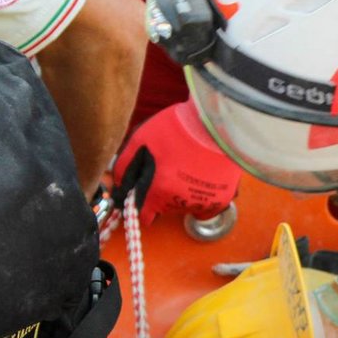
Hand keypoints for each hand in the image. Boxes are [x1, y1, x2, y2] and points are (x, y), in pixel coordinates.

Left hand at [114, 102, 240, 223]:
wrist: (217, 122)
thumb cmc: (178, 126)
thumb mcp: (140, 139)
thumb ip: (125, 166)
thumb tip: (118, 185)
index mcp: (157, 191)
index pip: (141, 216)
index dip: (138, 205)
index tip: (140, 194)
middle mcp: (179, 202)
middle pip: (163, 208)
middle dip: (160, 194)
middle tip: (166, 170)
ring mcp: (201, 202)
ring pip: (183, 204)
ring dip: (181, 192)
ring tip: (186, 166)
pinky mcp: (220, 198)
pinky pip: (205, 202)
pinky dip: (202, 192)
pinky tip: (202, 173)